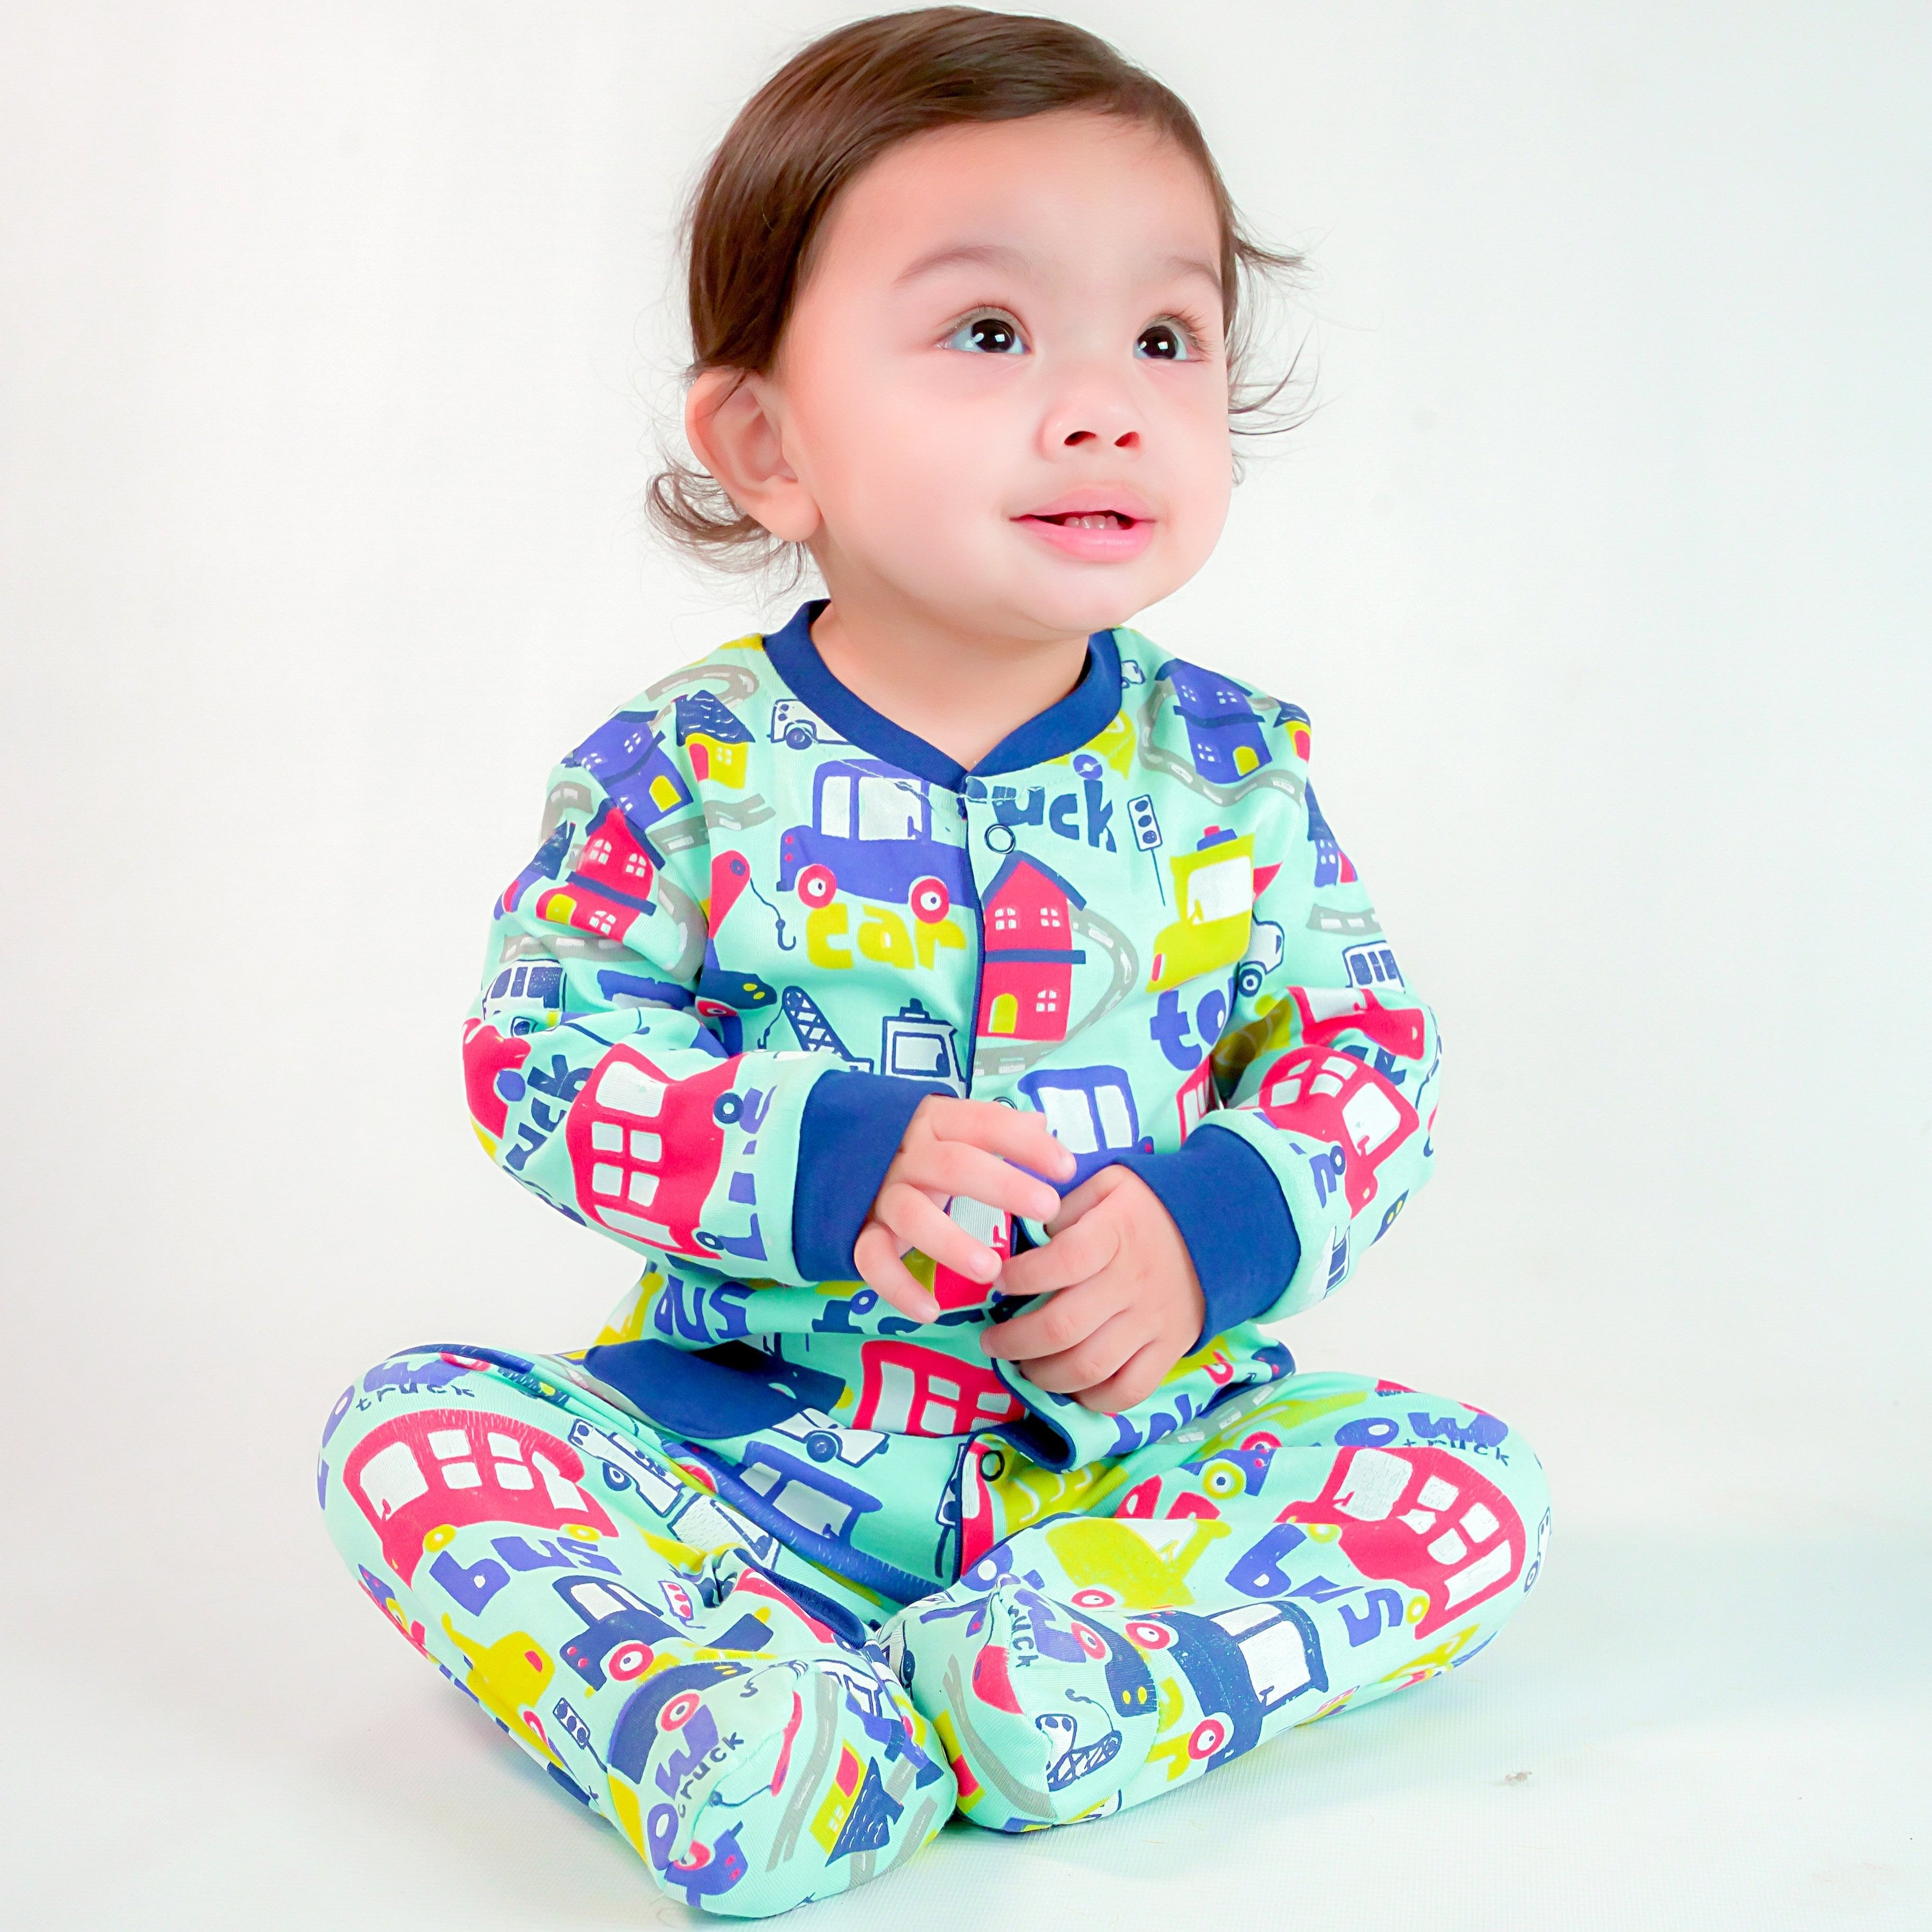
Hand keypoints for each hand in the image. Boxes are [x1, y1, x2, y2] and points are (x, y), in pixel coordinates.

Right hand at [852, 1097, 1075, 1321]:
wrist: (836, 1159)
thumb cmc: (922, 1152)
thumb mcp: (955, 1131)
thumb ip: (995, 1130)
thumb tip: (1041, 1121)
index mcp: (936, 1123)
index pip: (985, 1122)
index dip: (1027, 1144)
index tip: (1068, 1169)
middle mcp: (907, 1154)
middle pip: (954, 1165)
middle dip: (1004, 1185)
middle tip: (1047, 1209)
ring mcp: (880, 1193)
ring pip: (911, 1214)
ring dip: (951, 1242)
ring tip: (991, 1270)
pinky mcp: (858, 1230)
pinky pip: (872, 1259)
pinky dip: (898, 1287)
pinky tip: (931, 1311)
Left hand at [978, 1166, 1204, 1413]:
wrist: (1222, 1226)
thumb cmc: (1148, 1205)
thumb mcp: (1107, 1183)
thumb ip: (1064, 1203)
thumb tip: (1026, 1233)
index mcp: (1114, 1233)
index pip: (1060, 1262)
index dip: (1020, 1277)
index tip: (997, 1280)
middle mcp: (1132, 1281)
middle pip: (1064, 1327)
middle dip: (1015, 1342)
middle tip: (994, 1341)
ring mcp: (1153, 1321)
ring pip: (1089, 1366)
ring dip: (1044, 1376)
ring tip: (1024, 1366)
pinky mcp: (1170, 1349)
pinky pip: (1129, 1391)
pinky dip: (1093, 1399)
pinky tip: (1070, 1386)